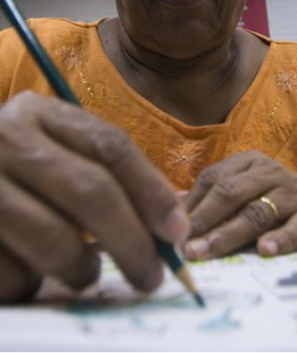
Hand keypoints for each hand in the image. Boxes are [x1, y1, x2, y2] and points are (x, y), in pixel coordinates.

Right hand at [0, 91, 189, 301]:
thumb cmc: (17, 166)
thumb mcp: (57, 149)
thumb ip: (107, 173)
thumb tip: (171, 222)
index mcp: (40, 113)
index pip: (111, 147)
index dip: (152, 191)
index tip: (177, 231)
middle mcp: (6, 139)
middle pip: (91, 191)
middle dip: (132, 240)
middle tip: (152, 275)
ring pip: (53, 239)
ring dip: (82, 269)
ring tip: (85, 274)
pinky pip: (11, 274)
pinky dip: (31, 285)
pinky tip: (32, 273)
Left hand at [182, 150, 296, 259]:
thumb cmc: (276, 209)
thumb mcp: (246, 198)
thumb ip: (213, 201)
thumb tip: (171, 209)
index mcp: (250, 163)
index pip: (213, 178)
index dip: (191, 205)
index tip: (169, 231)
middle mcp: (271, 172)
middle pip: (231, 193)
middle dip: (204, 220)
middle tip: (183, 246)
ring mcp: (295, 192)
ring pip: (258, 211)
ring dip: (230, 233)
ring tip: (207, 252)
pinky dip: (281, 238)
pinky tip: (263, 251)